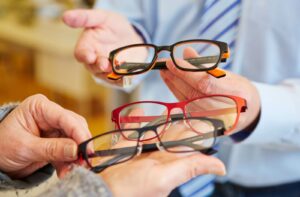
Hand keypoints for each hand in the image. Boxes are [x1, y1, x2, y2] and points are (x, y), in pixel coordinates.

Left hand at [0, 94, 90, 177]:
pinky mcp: (57, 141)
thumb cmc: (2, 145)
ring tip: (73, 169)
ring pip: (75, 139)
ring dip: (75, 156)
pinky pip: (69, 150)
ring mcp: (55, 128)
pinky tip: (65, 171)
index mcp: (40, 107)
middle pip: (75, 127)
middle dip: (80, 145)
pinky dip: (69, 161)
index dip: (79, 133)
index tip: (87, 149)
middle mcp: (50, 115)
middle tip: (84, 161)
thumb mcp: (25, 148)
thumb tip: (75, 150)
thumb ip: (51, 148)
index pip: (65, 117)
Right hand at [62, 9, 143, 85]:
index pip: (80, 53)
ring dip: (112, 74)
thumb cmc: (113, 26)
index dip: (84, 56)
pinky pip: (119, 81)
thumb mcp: (102, 17)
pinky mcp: (118, 76)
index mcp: (87, 46)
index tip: (90, 56)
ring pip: (106, 76)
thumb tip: (65, 17)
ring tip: (119, 68)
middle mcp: (94, 60)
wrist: (131, 36)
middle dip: (99, 66)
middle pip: (93, 67)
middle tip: (105, 64)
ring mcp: (106, 70)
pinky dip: (123, 80)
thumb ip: (85, 18)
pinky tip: (128, 76)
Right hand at [95, 109, 224, 196]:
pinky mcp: (126, 146)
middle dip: (179, 120)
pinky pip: (133, 130)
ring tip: (168, 107)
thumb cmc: (132, 190)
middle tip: (186, 105)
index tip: (206, 115)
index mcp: (171, 162)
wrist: (102, 189)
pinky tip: (137, 112)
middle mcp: (158, 155)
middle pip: (172, 133)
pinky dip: (135, 121)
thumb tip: (221, 168)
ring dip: (159, 119)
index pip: (190, 142)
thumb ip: (191, 168)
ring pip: (155, 130)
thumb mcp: (165, 178)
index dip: (197, 129)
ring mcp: (142, 149)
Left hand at [160, 49, 260, 132]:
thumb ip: (207, 64)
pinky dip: (177, 93)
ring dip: (173, 85)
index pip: (206, 83)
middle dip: (176, 76)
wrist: (249, 113)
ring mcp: (214, 120)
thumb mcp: (230, 74)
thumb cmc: (239, 90)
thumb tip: (186, 51)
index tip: (173, 61)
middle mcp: (226, 111)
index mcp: (238, 95)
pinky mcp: (205, 124)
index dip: (186, 72)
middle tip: (163, 64)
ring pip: (187, 100)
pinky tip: (171, 83)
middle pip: (193, 93)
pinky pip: (186, 107)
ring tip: (164, 71)